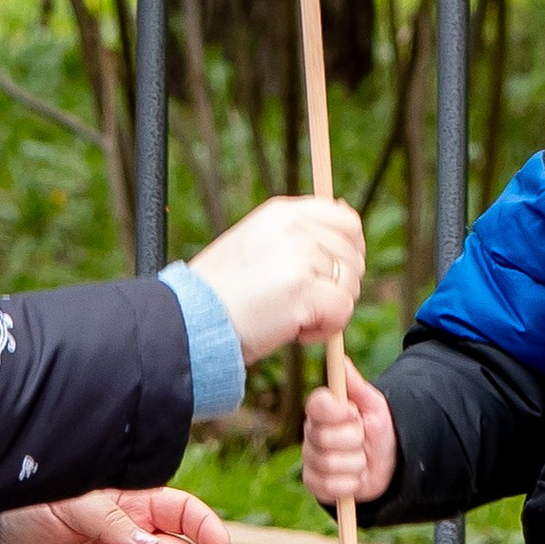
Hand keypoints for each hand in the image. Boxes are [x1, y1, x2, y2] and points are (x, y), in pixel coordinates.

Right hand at [186, 195, 363, 363]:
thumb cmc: (221, 295)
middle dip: (337, 288)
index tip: (331, 278)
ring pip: (350, 287)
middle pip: (353, 258)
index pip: (346, 221)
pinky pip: (342, 311)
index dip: (349, 254)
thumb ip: (298, 236)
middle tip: (301, 305)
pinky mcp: (303, 287)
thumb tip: (346, 226)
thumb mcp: (256, 246)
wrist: (190, 321)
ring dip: (327, 311)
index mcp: (283, 213)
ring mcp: (300, 255)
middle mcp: (294, 227)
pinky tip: (293, 330)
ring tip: (290, 317)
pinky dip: (324, 330)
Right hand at [302, 365, 394, 509]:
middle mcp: (311, 433)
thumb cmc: (378, 430)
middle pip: (327, 438)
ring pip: (331, 464)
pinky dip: (351, 483)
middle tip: (362, 439)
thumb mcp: (374, 406)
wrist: (388, 465)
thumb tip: (342, 361)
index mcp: (322, 411)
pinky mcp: (314, 483)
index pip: (316, 404)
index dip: (337, 411)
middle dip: (355, 440)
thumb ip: (357, 386)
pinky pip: (331, 485)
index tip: (353, 412)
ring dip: (357, 463)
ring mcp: (310, 459)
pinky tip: (354, 477)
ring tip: (361, 459)